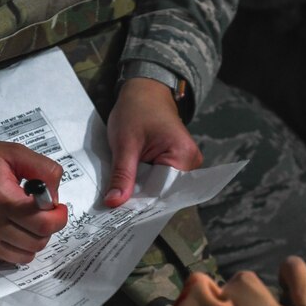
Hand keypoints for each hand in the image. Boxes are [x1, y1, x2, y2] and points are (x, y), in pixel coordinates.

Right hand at [0, 139, 67, 263]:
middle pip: (37, 241)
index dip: (58, 217)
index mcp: (0, 197)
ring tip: (28, 223)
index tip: (57, 207)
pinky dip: (16, 248)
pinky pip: (7, 258)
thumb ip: (41, 168)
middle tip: (44, 213)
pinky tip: (11, 231)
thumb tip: (55, 195)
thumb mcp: (10, 152)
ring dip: (34, 240)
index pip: (43, 222)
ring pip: (25, 255)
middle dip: (48, 228)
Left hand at [103, 77, 202, 207]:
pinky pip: (159, 182)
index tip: (119, 215)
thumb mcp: (125, 143)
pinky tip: (128, 189)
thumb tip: (114, 203)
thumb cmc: (136, 109)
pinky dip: (144, 185)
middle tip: (114, 210)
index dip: (142, 204)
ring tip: (120, 200)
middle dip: (140, 200)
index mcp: (184, 156)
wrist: (145, 90)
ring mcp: (185, 164)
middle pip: (164, 193)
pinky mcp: (175, 163)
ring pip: (160, 189)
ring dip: (141, 193)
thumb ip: (122, 174)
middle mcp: (191, 163)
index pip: (164, 192)